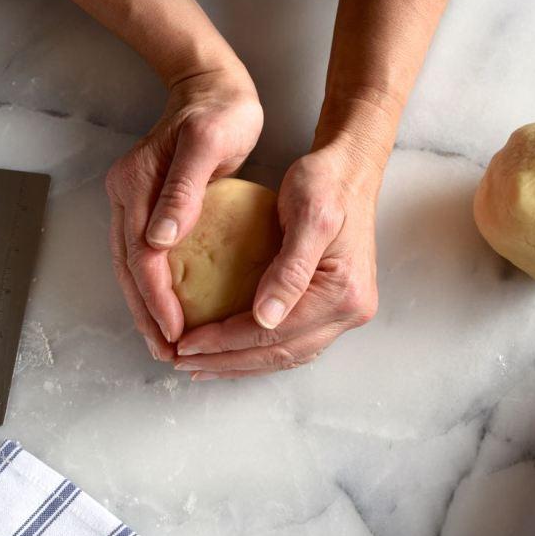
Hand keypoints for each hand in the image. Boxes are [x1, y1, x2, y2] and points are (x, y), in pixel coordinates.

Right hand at [106, 70, 262, 359]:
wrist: (211, 86)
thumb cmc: (218, 112)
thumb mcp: (207, 143)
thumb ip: (183, 189)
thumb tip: (159, 240)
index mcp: (135, 184)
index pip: (141, 256)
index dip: (156, 298)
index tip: (175, 332)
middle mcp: (126, 197)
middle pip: (129, 270)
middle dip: (146, 315)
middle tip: (167, 353)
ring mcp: (134, 202)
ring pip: (133, 268)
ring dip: (146, 308)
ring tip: (166, 343)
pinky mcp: (150, 206)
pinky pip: (146, 256)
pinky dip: (155, 287)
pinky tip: (171, 310)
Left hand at [174, 143, 379, 378]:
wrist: (351, 169)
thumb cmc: (325, 182)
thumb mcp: (307, 216)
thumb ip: (290, 270)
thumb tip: (266, 318)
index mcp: (343, 293)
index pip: (275, 332)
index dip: (226, 342)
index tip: (186, 344)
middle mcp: (350, 311)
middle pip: (280, 353)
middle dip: (228, 362)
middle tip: (183, 362)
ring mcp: (345, 313)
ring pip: (286, 355)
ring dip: (241, 364)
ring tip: (200, 366)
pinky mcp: (334, 308)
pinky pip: (293, 342)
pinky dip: (259, 351)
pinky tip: (231, 350)